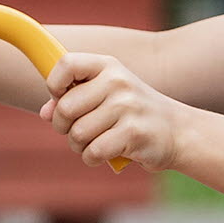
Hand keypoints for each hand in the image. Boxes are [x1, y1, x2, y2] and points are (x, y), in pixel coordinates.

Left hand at [42, 52, 180, 169]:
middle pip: (65, 108)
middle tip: (76, 131)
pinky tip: (104, 154)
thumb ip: (74, 98)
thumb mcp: (106, 95)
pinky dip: (92, 158)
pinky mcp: (133, 133)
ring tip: (94, 143)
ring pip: (78, 134)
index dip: (54, 85)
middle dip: (63, 126)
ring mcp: (127, 107)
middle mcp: (118, 82)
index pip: (66, 64)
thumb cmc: (132, 113)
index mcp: (108, 66)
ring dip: (78, 146)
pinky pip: (93, 151)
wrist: (177, 131)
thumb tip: (46, 112)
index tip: (61, 98)